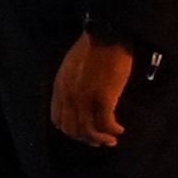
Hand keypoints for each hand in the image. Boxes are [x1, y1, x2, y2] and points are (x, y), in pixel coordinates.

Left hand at [49, 33, 136, 148]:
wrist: (107, 35)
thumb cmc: (93, 48)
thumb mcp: (72, 67)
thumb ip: (72, 85)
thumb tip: (80, 100)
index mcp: (60, 88)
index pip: (58, 120)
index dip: (71, 131)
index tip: (83, 133)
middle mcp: (69, 96)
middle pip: (72, 129)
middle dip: (86, 139)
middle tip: (99, 141)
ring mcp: (85, 98)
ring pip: (88, 130)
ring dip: (100, 139)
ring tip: (111, 140)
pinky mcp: (103, 97)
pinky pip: (105, 123)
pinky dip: (112, 130)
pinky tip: (119, 130)